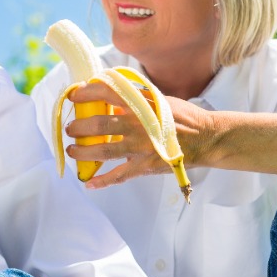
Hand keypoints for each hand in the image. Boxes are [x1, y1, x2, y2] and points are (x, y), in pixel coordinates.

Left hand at [64, 82, 213, 188]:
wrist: (205, 138)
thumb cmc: (183, 117)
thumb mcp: (159, 100)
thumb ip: (136, 99)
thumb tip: (110, 96)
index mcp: (141, 104)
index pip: (106, 93)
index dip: (86, 93)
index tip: (74, 95)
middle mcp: (138, 124)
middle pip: (98, 125)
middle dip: (78, 127)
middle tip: (71, 128)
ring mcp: (140, 147)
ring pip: (103, 152)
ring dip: (82, 152)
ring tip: (72, 151)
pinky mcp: (145, 166)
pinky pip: (119, 176)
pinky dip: (102, 181)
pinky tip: (89, 183)